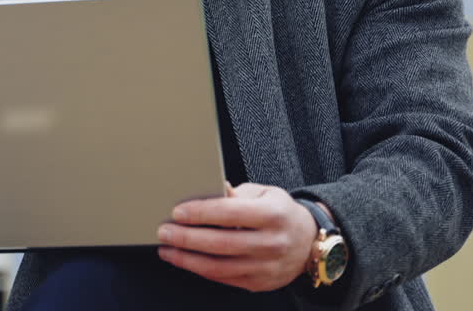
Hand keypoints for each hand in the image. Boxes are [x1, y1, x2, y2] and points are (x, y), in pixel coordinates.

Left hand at [157, 182, 317, 291]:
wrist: (308, 242)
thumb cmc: (280, 212)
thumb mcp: (264, 193)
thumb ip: (236, 194)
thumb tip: (212, 189)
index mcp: (272, 214)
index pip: (229, 213)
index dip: (200, 213)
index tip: (177, 212)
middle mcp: (271, 243)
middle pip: (221, 243)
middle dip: (187, 238)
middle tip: (164, 231)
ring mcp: (266, 267)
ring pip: (219, 267)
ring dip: (187, 259)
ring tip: (168, 249)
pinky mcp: (259, 284)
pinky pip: (224, 278)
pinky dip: (201, 270)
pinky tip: (186, 260)